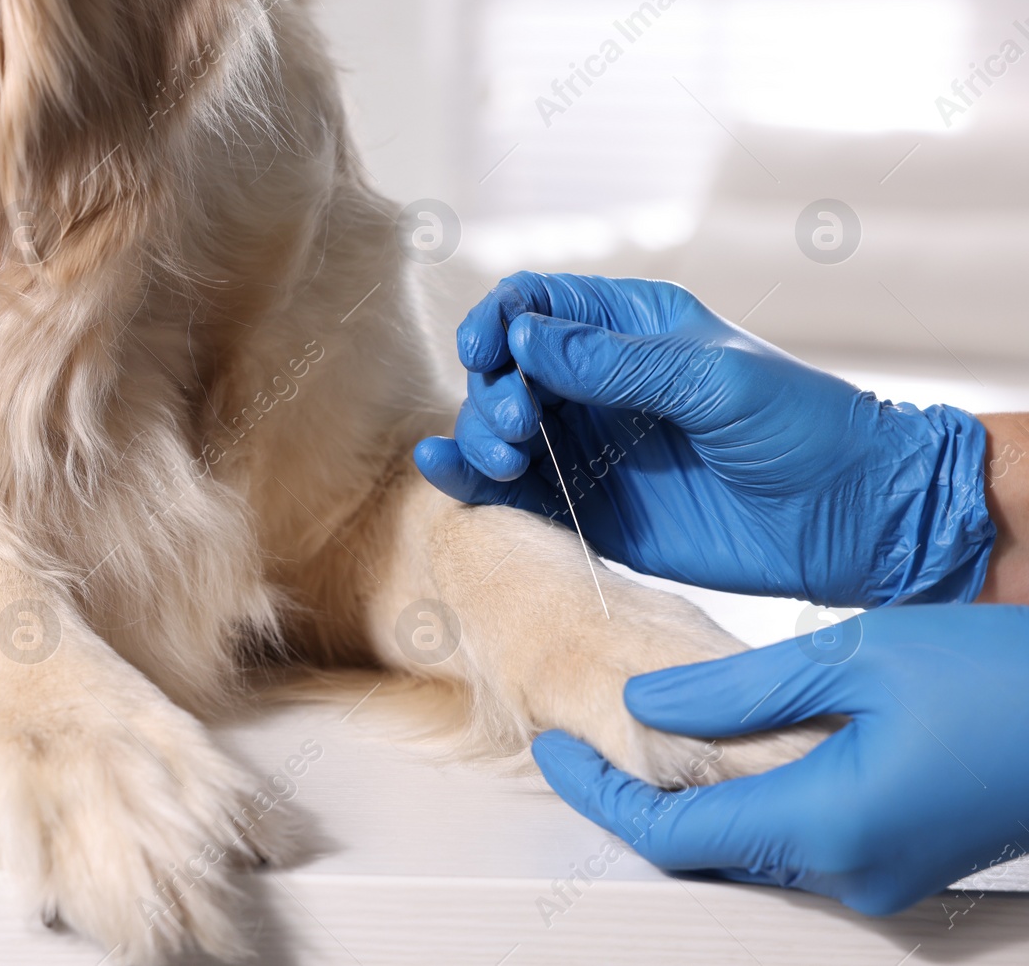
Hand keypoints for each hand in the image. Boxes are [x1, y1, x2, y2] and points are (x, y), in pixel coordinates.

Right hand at [414, 273, 994, 606]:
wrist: (854, 519)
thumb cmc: (802, 428)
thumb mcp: (714, 380)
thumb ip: (616, 363)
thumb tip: (523, 339)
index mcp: (630, 330)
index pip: (535, 306)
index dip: (498, 322)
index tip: (489, 354)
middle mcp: (599, 385)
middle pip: (504, 370)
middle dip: (493, 391)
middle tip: (523, 429)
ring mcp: (591, 448)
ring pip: (500, 429)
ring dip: (481, 436)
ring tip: (507, 460)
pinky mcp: (591, 510)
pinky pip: (516, 493)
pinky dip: (473, 483)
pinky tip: (447, 472)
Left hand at [530, 605, 1028, 914]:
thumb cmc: (1002, 677)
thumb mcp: (859, 656)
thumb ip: (738, 689)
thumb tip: (646, 701)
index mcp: (828, 824)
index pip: (672, 835)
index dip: (597, 794)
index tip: (550, 749)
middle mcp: (848, 873)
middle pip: (702, 851)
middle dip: (631, 800)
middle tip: (581, 738)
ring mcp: (877, 879)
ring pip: (747, 851)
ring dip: (687, 803)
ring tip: (639, 736)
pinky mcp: (898, 865)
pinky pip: (794, 845)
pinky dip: (743, 805)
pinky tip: (723, 752)